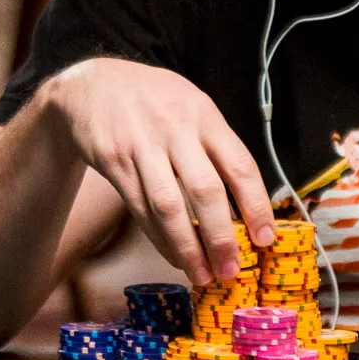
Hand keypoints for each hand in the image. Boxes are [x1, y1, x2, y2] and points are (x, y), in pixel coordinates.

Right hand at [41, 58, 274, 282]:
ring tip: (203, 274)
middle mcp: (175, 129)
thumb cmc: (154, 99)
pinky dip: (159, 238)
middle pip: (204, 190)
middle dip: (221, 236)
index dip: (255, 204)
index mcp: (204, 115)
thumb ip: (216, 143)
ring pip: (169, 206)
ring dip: (188, 247)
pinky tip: (175, 255)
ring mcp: (142, 146)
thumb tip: (247, 199)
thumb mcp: (192, 105)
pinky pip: (140, 208)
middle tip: (232, 269)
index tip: (265, 238)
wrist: (93, 85)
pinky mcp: (115, 162)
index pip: (239, 164)